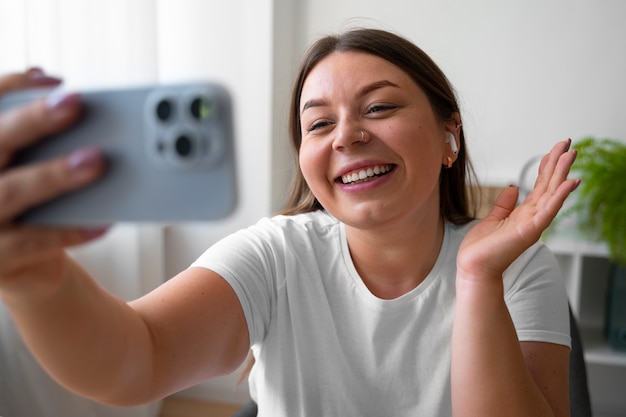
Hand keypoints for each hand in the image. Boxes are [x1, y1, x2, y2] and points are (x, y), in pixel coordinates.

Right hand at [0, 68, 105, 296]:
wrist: (19, 263)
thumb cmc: (27, 201)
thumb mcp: (25, 163)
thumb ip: (33, 131)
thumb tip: (58, 91)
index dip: (12, 87)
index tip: (54, 80)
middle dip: (34, 121)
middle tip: (74, 103)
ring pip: (11, 191)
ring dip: (54, 174)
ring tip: (95, 161)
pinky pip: (34, 241)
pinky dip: (71, 230)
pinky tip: (103, 221)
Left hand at [457, 139, 579, 282]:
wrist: (473, 268)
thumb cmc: (482, 248)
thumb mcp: (493, 219)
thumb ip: (504, 204)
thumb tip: (513, 187)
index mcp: (524, 213)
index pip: (541, 185)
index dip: (548, 167)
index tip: (556, 149)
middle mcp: (533, 217)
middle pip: (550, 185)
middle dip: (559, 163)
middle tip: (569, 143)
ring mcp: (533, 224)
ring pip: (552, 194)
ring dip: (562, 174)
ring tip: (571, 155)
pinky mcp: (529, 231)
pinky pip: (548, 211)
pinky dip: (559, 196)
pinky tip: (568, 182)